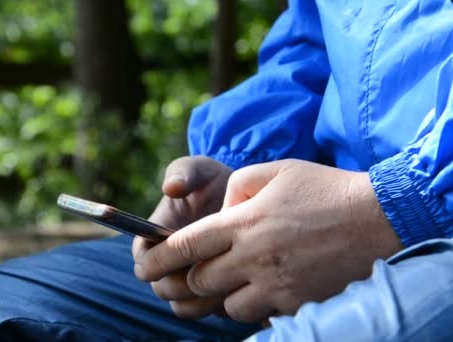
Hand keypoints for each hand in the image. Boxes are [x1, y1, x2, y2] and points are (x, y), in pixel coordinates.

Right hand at [132, 156, 231, 317]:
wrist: (248, 197)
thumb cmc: (214, 181)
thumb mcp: (199, 169)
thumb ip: (182, 173)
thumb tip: (170, 188)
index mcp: (155, 239)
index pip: (143, 261)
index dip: (155, 262)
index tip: (179, 250)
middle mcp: (170, 265)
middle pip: (162, 289)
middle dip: (180, 283)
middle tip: (207, 267)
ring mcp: (193, 282)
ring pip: (185, 307)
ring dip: (202, 298)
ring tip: (228, 276)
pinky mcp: (215, 294)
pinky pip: (211, 312)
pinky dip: (223, 303)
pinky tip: (242, 282)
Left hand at [135, 159, 403, 321]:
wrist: (378, 217)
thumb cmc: (324, 188)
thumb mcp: (273, 170)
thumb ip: (235, 187)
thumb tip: (220, 211)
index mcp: (242, 222)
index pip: (183, 247)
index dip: (157, 259)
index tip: (144, 266)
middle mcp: (253, 258)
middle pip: (200, 281)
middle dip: (190, 277)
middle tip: (194, 270)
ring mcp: (276, 285)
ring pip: (227, 306)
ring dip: (222, 295)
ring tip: (234, 279)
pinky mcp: (298, 304)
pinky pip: (261, 316)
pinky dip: (254, 305)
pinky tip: (265, 287)